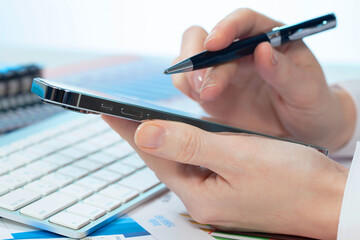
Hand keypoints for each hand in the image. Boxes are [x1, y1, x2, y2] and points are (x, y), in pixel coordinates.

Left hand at [103, 115, 347, 238]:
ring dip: (164, 137)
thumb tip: (144, 134)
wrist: (328, 198)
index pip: (154, 155)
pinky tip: (180, 134)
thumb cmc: (292, 179)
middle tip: (122, 110)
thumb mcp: (237, 156)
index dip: (129, 129)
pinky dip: (186, 144)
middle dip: (143, 133)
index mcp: (199, 195)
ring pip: (180, 159)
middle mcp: (202, 198)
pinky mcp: (227, 186)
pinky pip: (198, 161)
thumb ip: (188, 144)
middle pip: (163, 159)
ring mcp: (215, 194)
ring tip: (143, 118)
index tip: (108, 110)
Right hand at [173, 8, 354, 151]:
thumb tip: (262, 50)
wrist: (303, 133)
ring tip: (203, 95)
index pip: (244, 22)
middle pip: (206, 38)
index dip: (227, 28)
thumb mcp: (308, 90)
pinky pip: (188, 83)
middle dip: (200, 57)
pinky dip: (185, 87)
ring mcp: (224, 72)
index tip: (215, 44)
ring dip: (189, 74)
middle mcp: (241, 51)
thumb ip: (286, 72)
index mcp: (269, 38)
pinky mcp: (212, 93)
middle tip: (203, 83)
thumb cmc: (312, 105)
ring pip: (191, 59)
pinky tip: (198, 99)